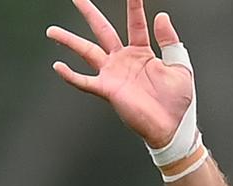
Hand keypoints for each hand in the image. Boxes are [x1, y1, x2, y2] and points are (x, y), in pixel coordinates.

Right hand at [47, 0, 190, 147]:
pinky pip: (84, 81)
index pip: (135, 24)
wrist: (172, 127)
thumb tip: (162, 16)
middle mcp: (123, 60)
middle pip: (102, 30)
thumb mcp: (180, 67)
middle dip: (89, 13)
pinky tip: (58, 66)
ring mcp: (113, 74)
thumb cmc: (177, 102)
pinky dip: (70, 75)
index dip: (134, 7)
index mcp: (142, 53)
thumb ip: (170, 42)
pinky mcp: (107, 90)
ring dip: (69, 41)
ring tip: (52, 31)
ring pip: (86, 51)